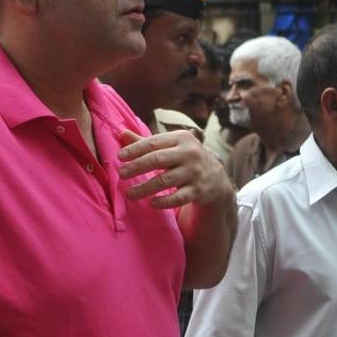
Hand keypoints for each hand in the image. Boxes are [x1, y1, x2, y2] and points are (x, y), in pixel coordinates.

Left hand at [117, 128, 235, 210]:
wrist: (215, 177)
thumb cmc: (185, 158)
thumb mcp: (171, 146)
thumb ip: (148, 143)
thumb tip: (122, 133)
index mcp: (181, 138)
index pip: (154, 143)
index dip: (135, 150)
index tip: (120, 157)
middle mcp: (190, 153)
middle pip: (158, 160)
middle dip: (137, 167)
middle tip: (122, 174)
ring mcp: (195, 172)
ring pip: (165, 181)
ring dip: (145, 188)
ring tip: (130, 194)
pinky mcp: (198, 191)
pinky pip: (178, 198)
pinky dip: (164, 202)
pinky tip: (151, 203)